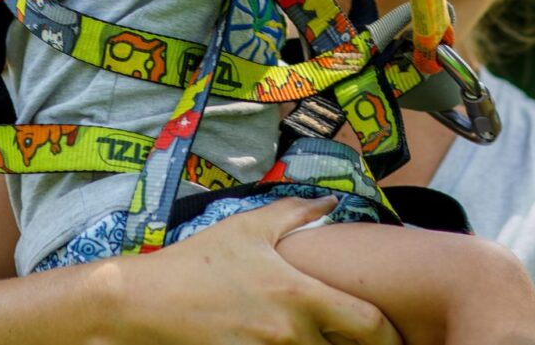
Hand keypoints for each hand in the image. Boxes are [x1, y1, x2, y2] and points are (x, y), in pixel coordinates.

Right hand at [108, 198, 402, 344]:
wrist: (141, 302)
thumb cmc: (196, 262)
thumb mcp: (248, 228)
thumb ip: (296, 213)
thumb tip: (330, 204)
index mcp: (298, 294)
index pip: (367, 324)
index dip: (389, 336)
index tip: (393, 337)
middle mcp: (287, 333)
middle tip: (361, 342)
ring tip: (325, 344)